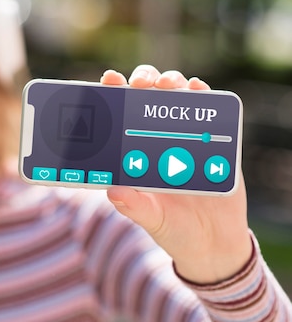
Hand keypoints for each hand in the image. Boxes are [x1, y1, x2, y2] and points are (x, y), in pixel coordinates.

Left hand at [100, 65, 251, 283]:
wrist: (212, 241)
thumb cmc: (172, 226)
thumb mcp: (150, 217)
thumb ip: (133, 205)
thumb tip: (113, 192)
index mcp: (133, 150)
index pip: (119, 113)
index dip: (112, 92)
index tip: (108, 80)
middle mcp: (156, 137)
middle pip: (147, 96)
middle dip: (142, 80)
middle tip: (140, 83)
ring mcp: (185, 136)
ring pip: (176, 96)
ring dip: (172, 81)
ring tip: (167, 83)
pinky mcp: (213, 141)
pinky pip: (209, 111)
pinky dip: (202, 95)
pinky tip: (196, 89)